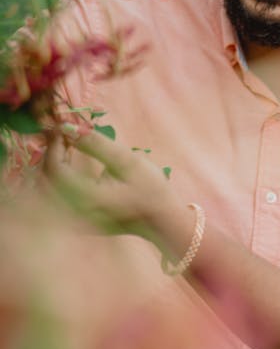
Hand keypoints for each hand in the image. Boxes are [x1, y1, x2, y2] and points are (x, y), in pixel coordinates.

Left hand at [45, 129, 181, 241]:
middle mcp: (76, 212)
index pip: (54, 168)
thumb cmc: (151, 191)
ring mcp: (75, 219)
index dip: (55, 144)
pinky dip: (60, 175)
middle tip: (66, 132)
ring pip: (50, 186)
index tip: (64, 125)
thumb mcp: (128, 161)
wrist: (163, 222)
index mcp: (87, 198)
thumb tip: (68, 127)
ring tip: (69, 145)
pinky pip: (58, 195)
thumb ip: (96, 144)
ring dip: (55, 162)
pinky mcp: (78, 220)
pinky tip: (72, 163)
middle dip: (53, 151)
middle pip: (46, 178)